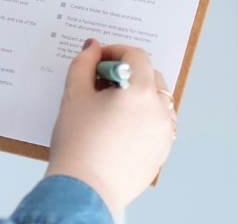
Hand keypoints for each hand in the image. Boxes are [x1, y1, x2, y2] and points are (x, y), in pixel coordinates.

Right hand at [46, 40, 175, 214]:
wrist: (84, 190)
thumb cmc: (78, 144)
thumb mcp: (74, 95)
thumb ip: (83, 63)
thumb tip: (92, 48)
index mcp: (140, 91)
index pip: (135, 55)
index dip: (115, 51)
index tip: (98, 60)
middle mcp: (159, 110)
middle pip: (150, 75)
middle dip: (127, 72)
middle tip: (100, 84)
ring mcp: (164, 133)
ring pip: (157, 100)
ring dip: (139, 94)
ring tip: (111, 107)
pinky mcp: (162, 151)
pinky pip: (157, 123)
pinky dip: (143, 117)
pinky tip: (119, 127)